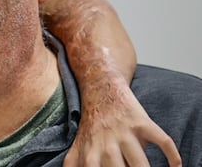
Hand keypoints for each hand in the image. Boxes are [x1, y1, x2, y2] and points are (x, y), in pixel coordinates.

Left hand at [63, 78, 180, 166]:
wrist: (101, 90)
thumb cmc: (91, 125)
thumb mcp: (78, 146)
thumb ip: (74, 165)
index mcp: (91, 153)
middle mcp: (108, 143)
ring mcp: (125, 132)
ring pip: (140, 163)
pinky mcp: (142, 122)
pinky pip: (162, 140)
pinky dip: (172, 154)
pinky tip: (175, 165)